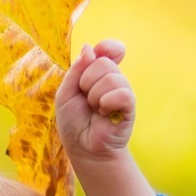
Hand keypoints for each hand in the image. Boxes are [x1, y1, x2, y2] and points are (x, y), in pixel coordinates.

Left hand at [55, 40, 134, 168]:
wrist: (83, 148)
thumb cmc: (74, 123)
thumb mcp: (66, 92)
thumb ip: (76, 69)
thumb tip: (90, 48)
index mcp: (97, 74)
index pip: (108, 50)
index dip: (106, 47)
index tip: (99, 53)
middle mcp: (112, 80)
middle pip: (103, 63)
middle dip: (87, 81)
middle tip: (86, 100)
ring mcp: (122, 92)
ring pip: (112, 77)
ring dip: (95, 95)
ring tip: (95, 110)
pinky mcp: (129, 107)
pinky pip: (123, 93)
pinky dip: (107, 102)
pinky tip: (104, 114)